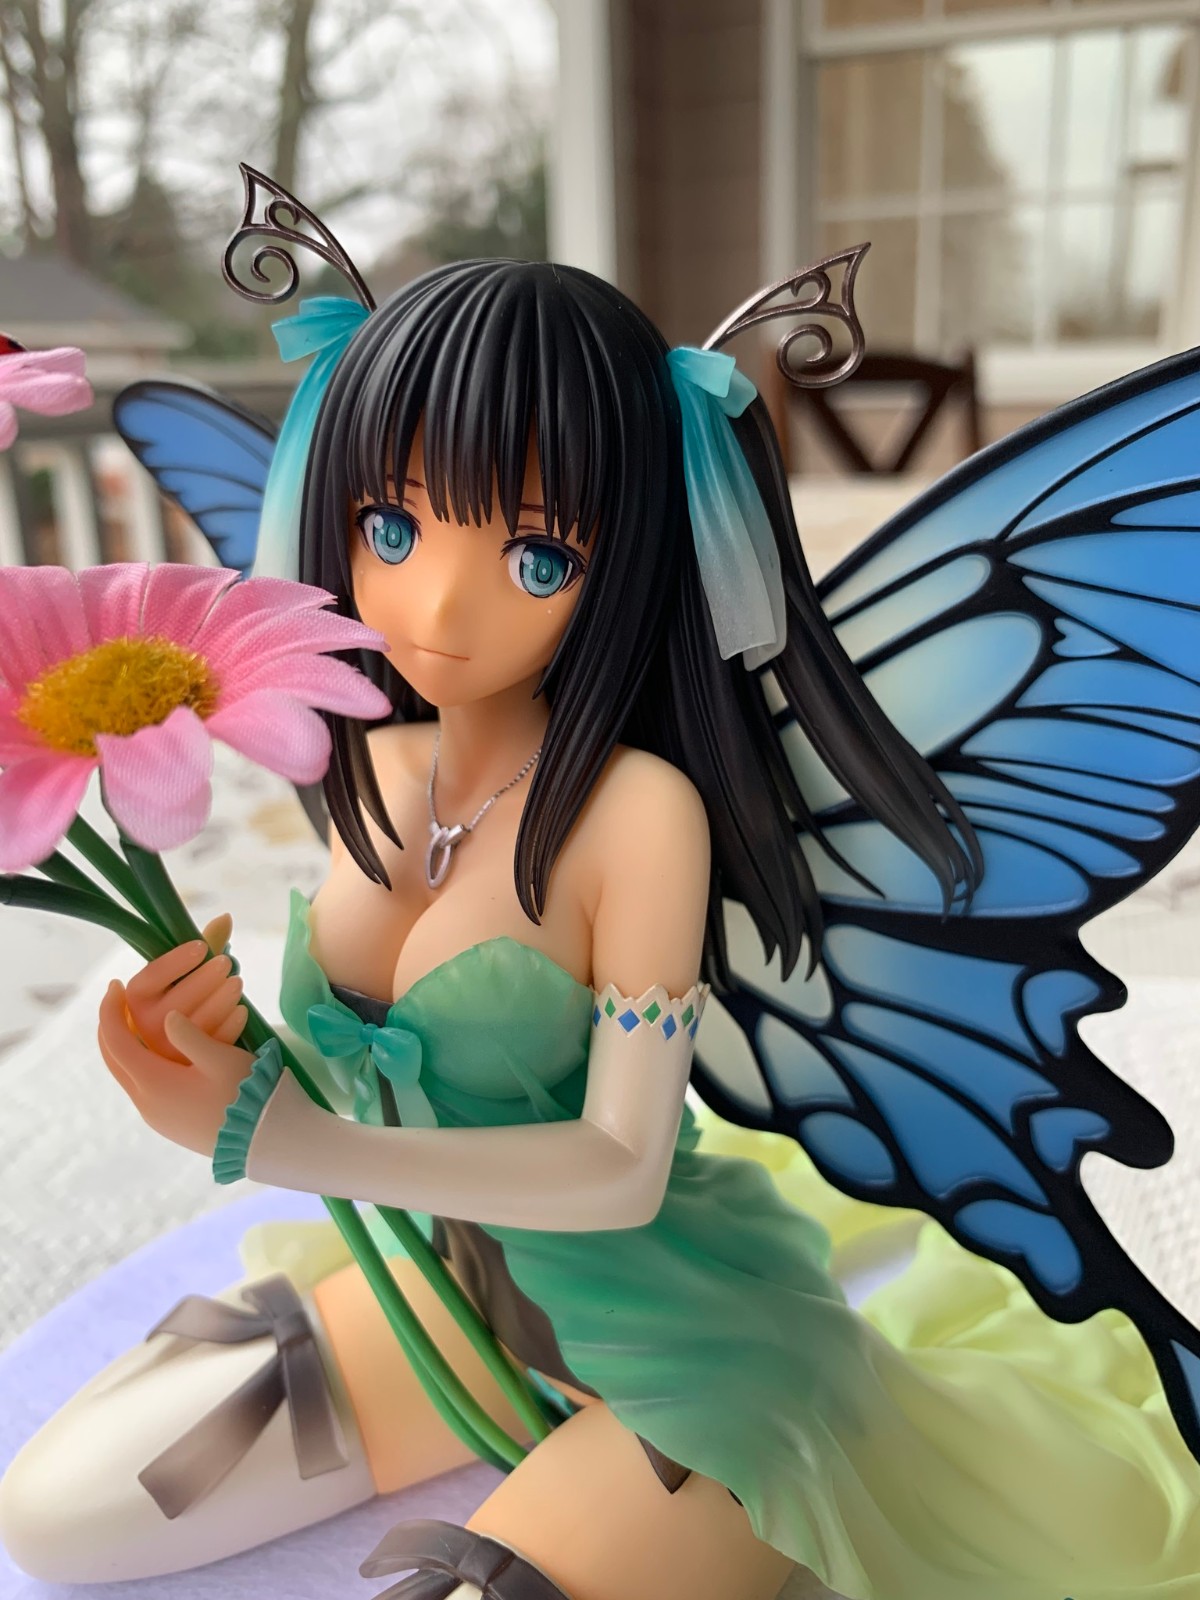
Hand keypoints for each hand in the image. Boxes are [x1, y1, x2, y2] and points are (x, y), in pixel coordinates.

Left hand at [98, 934, 254, 1156]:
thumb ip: (190, 1035)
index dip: (110, 1011)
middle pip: (113, 1060)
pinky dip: (141, 1062)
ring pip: (127, 1074)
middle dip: (110, 1027)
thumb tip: (166, 1016)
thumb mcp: (221, 1059)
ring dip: (126, 1046)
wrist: (264, 1140)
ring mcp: (157, 1116)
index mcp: (154, 1083)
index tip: (115, 984)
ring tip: (137, 1022)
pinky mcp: (170, 1123)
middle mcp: (146, 1103)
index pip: (117, 1042)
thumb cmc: (247, 1095)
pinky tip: (159, 1050)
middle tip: (116, 1001)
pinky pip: (143, 1087)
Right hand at [123, 914, 239, 1061]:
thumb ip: (205, 945)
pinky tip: (243, 1010)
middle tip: (226, 963)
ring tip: (237, 982)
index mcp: (136, 1000)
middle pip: (172, 1003)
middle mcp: (145, 1027)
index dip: (174, 962)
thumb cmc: (188, 997)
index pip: (147, 979)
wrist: (189, 1045)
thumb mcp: (189, 973)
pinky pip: (209, 1047)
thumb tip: (227, 916)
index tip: (201, 947)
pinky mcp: (188, 1066)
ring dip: (217, 1002)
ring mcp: (166, 1051)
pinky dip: (228, 1027)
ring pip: (191, 1027)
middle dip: (202, 980)